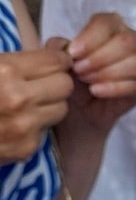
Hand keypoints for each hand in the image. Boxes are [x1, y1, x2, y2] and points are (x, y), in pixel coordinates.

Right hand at [0, 46, 72, 163]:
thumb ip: (12, 59)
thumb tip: (51, 51)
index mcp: (6, 70)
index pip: (56, 62)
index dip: (54, 61)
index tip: (51, 62)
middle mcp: (20, 99)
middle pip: (65, 85)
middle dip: (54, 82)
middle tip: (40, 82)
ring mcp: (25, 126)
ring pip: (61, 109)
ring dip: (49, 104)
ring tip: (27, 103)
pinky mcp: (26, 148)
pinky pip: (45, 131)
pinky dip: (35, 126)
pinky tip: (15, 122)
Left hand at [60, 12, 135, 132]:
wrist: (79, 107)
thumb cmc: (71, 76)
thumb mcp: (58, 59)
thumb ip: (58, 47)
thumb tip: (65, 45)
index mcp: (110, 27)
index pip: (107, 22)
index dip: (90, 37)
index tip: (73, 54)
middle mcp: (130, 42)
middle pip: (126, 42)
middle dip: (100, 57)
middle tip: (79, 70)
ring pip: (135, 63)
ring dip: (108, 72)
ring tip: (87, 81)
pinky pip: (135, 85)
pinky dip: (113, 88)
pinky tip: (96, 91)